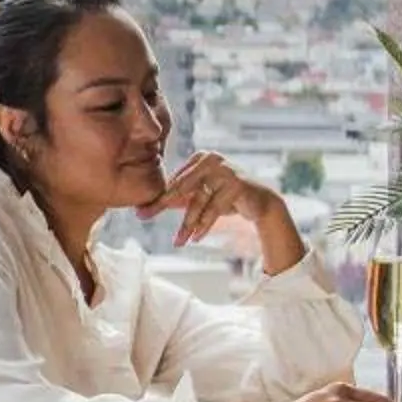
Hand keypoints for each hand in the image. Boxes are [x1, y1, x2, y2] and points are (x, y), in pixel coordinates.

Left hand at [140, 151, 270, 242]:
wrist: (261, 202)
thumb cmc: (227, 197)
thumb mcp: (200, 196)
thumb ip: (179, 198)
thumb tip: (148, 206)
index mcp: (199, 159)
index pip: (174, 181)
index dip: (158, 198)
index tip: (140, 211)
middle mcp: (211, 160)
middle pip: (182, 187)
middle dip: (161, 205)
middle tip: (144, 217)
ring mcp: (225, 170)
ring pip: (198, 201)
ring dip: (187, 224)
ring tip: (178, 242)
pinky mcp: (237, 183)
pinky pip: (214, 208)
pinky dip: (204, 225)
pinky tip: (195, 238)